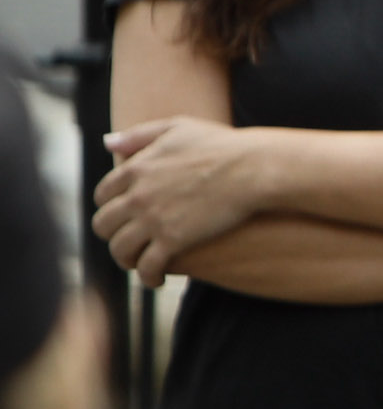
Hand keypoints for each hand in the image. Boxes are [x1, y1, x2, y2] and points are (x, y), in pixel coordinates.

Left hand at [92, 118, 276, 283]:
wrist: (253, 168)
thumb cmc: (222, 145)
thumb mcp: (178, 128)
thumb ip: (139, 135)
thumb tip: (108, 143)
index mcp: (135, 169)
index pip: (103, 195)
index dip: (110, 207)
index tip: (124, 216)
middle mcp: (137, 196)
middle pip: (104, 225)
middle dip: (113, 235)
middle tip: (129, 241)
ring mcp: (153, 220)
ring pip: (120, 249)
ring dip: (126, 259)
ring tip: (140, 263)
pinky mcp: (173, 241)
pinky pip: (147, 267)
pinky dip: (148, 277)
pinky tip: (158, 279)